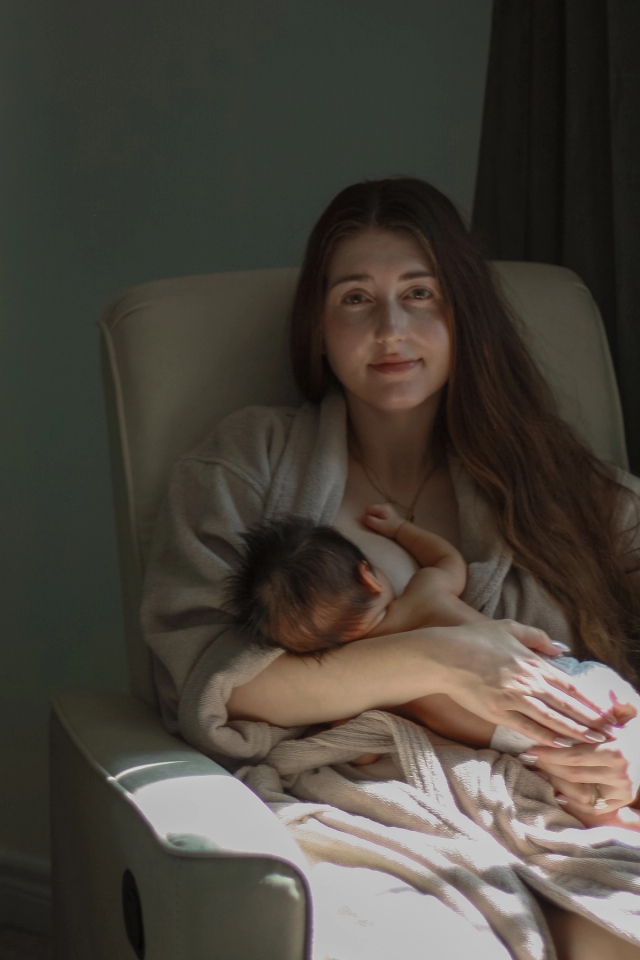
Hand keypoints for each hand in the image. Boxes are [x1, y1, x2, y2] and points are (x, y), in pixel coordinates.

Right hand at [362, 503, 405, 538]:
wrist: (403, 531)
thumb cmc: (391, 529)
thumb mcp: (379, 526)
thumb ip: (370, 521)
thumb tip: (362, 518)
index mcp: (382, 507)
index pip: (368, 509)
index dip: (366, 516)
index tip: (370, 524)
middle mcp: (385, 505)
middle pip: (371, 509)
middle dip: (370, 517)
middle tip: (375, 525)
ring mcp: (387, 507)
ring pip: (374, 511)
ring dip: (374, 518)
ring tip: (379, 525)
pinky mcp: (388, 511)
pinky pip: (378, 513)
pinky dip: (378, 518)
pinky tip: (382, 523)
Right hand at [435, 619, 614, 746]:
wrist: (443, 655)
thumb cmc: (472, 639)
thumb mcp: (507, 628)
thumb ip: (535, 637)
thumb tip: (560, 649)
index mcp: (531, 661)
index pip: (567, 683)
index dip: (586, 699)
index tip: (602, 710)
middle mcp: (526, 681)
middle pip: (565, 704)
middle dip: (589, 720)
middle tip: (609, 733)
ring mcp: (512, 698)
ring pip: (551, 718)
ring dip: (575, 732)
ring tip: (594, 742)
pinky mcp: (498, 712)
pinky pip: (527, 727)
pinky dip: (545, 737)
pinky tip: (560, 745)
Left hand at [519, 710, 639, 824]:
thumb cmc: (631, 730)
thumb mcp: (629, 713)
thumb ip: (621, 703)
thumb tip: (614, 695)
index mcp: (617, 750)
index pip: (575, 753)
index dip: (550, 750)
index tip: (530, 747)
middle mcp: (620, 772)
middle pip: (573, 771)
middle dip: (548, 765)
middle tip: (528, 758)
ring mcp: (621, 789)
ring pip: (578, 788)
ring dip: (555, 780)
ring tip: (537, 769)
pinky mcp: (620, 801)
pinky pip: (590, 805)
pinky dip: (571, 800)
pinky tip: (555, 792)